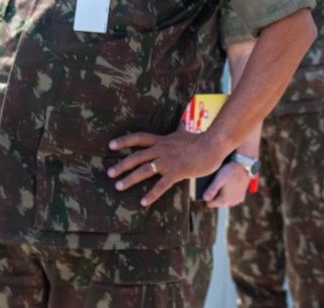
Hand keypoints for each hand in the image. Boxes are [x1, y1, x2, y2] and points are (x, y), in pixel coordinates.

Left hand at [108, 127, 227, 207]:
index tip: (110, 145)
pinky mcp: (177, 172)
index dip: (124, 141)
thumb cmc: (202, 140)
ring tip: (118, 186)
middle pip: (136, 157)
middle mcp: (162, 150)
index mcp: (163, 140)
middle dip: (121, 165)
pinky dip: (151, 194)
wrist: (213, 144)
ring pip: (144, 170)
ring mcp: (168, 161)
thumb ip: (179, 130)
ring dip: (130, 179)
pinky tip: (143, 202)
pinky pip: (161, 185)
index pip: (139, 138)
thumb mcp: (186, 132)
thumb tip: (181, 121)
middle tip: (109, 173)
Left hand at [203, 158, 251, 207]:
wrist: (244, 166)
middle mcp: (231, 203)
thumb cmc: (231, 171)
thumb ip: (211, 190)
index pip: (209, 204)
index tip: (210, 187)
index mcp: (224, 200)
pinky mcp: (241, 197)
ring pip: (224, 200)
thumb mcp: (219, 179)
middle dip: (216, 194)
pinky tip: (230, 184)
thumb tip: (204, 199)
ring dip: (223, 194)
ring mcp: (237, 200)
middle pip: (217, 202)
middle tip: (218, 183)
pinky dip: (230, 193)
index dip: (208, 196)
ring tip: (225, 183)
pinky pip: (231, 198)